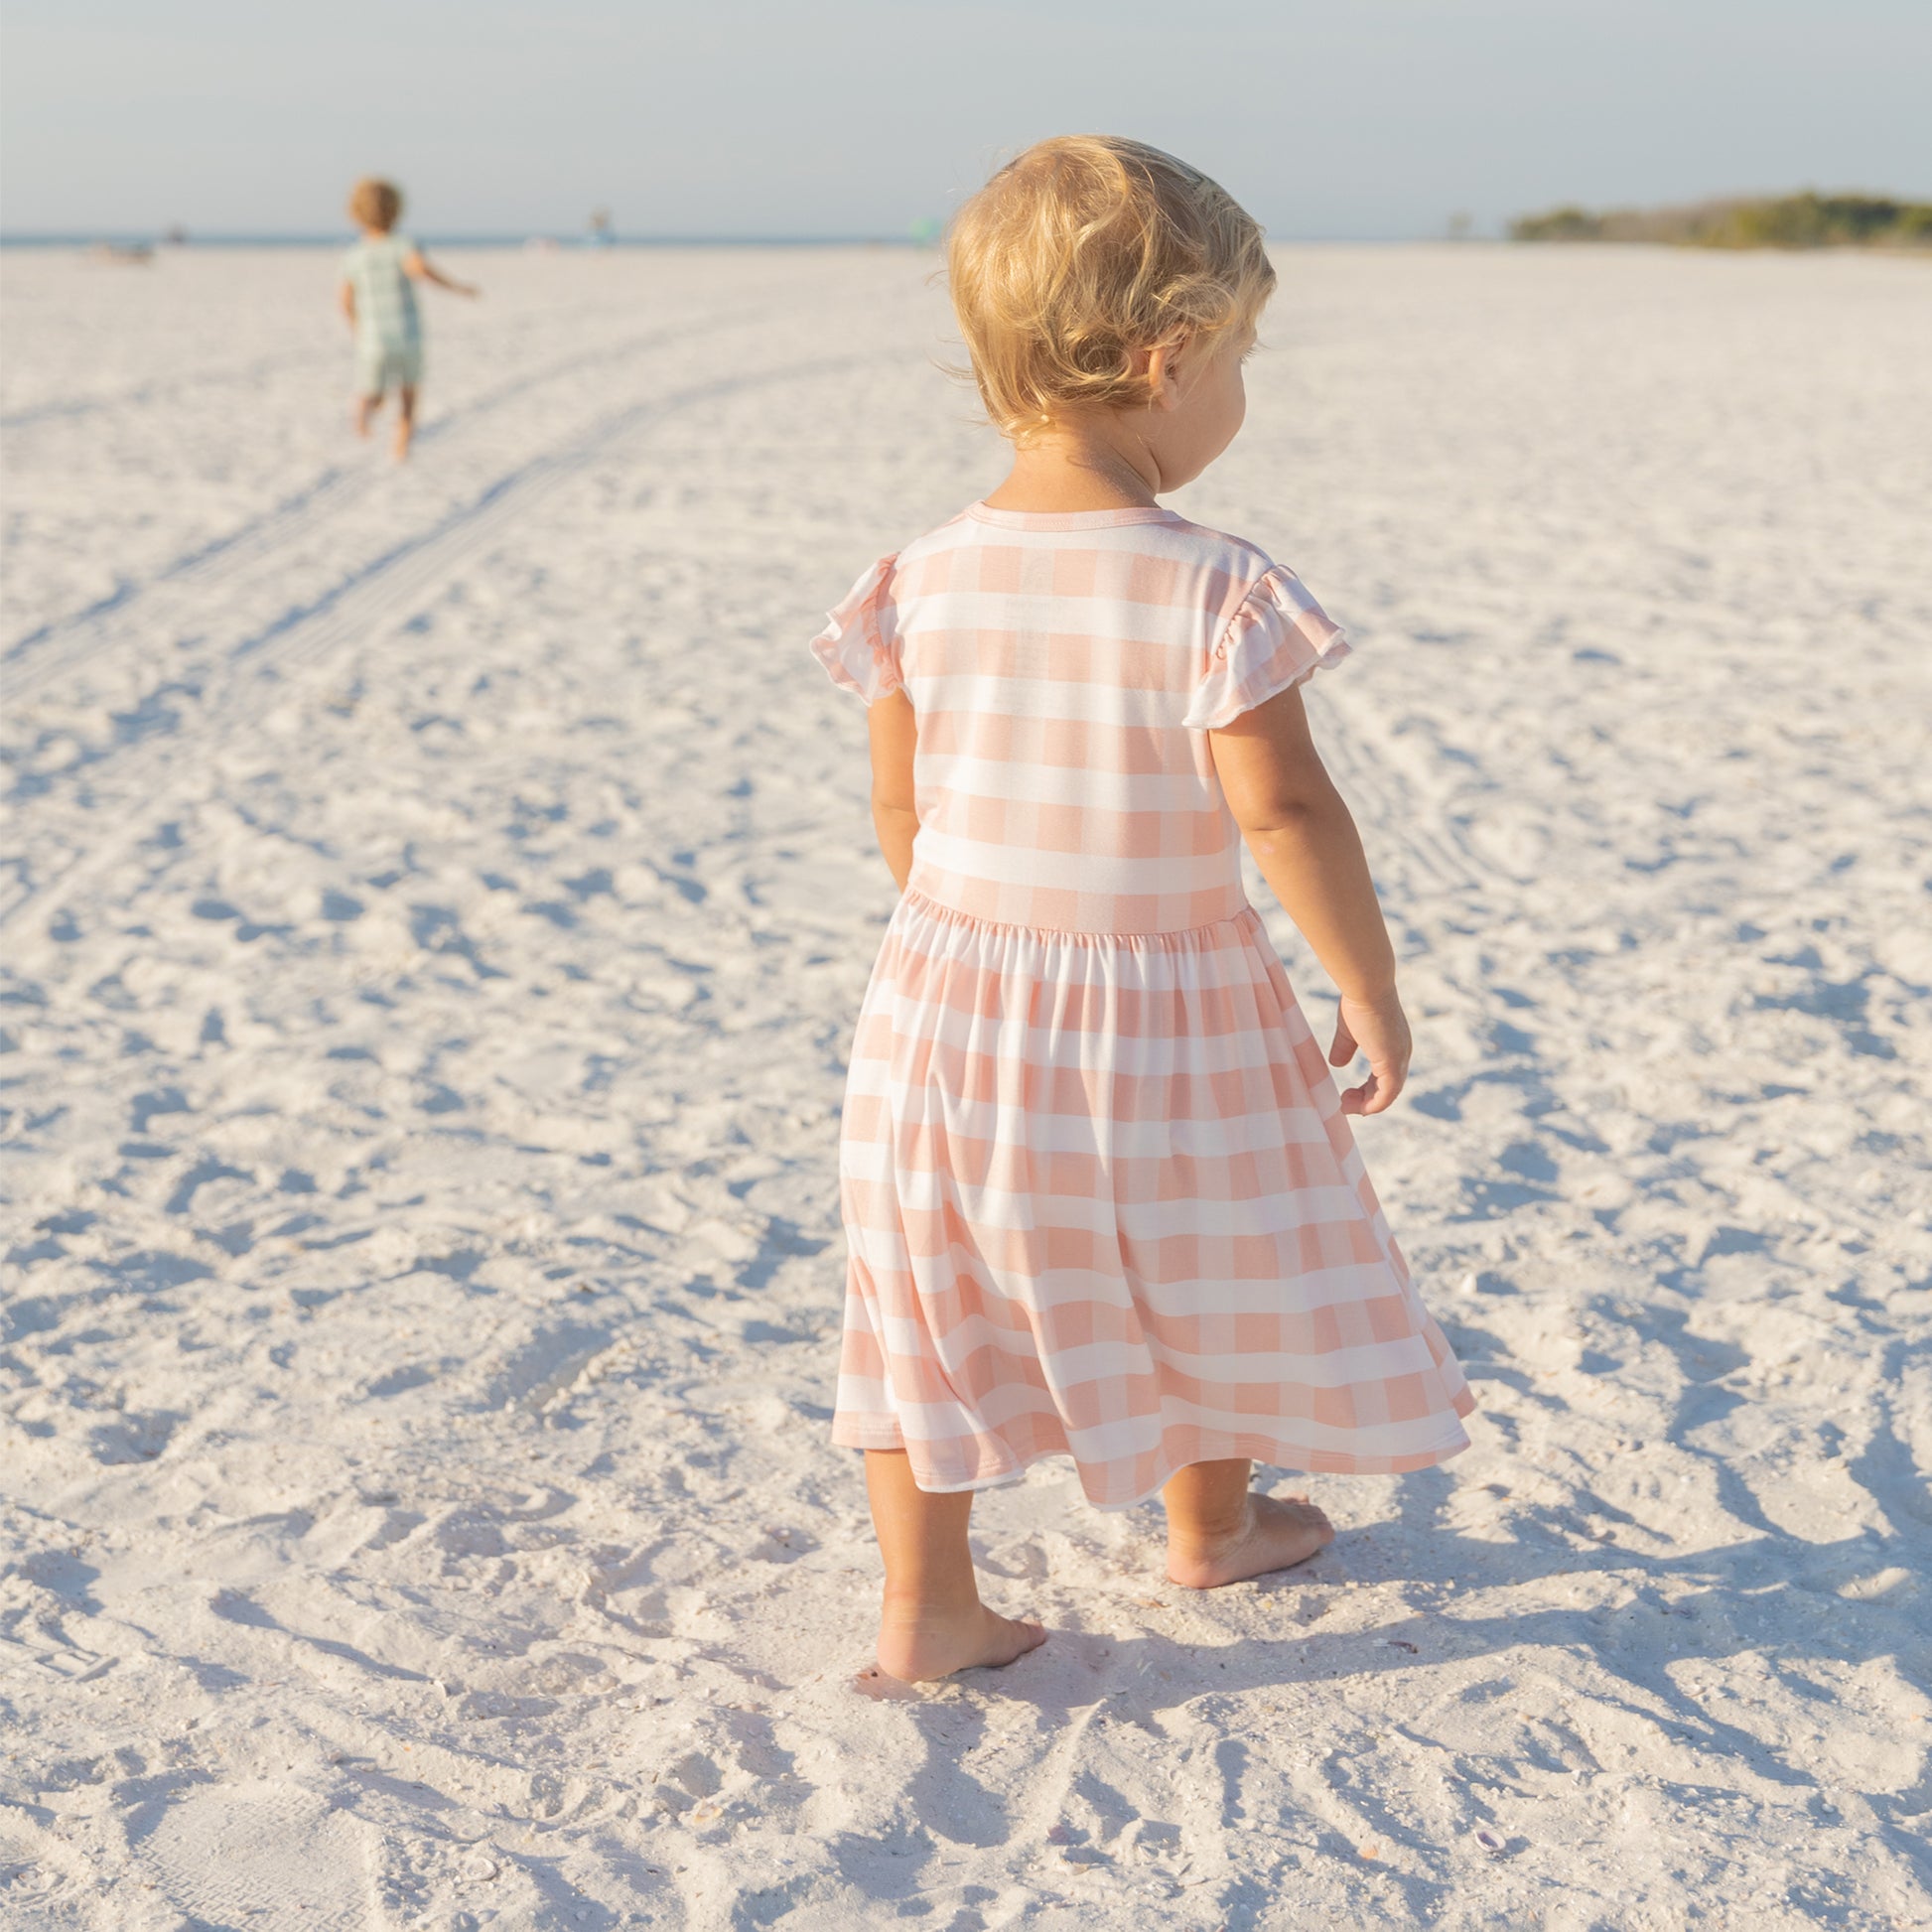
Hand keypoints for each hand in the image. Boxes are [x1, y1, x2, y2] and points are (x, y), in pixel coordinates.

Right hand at [1329, 991, 1410, 1116]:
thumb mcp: (1349, 1029)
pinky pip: (1384, 1097)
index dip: (1368, 1089)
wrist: (1367, 987)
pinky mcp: (1392, 1065)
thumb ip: (1344, 1047)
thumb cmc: (1358, 1000)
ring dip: (1365, 1106)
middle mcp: (1401, 1054)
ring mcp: (1399, 1060)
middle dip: (1366, 1100)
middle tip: (1344, 1103)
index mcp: (1394, 1044)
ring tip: (1344, 1106)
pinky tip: (1351, 1105)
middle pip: (1387, 1089)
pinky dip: (1369, 1106)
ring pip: (1387, 1096)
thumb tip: (1336, 1064)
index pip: (1386, 1075)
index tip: (1348, 1094)